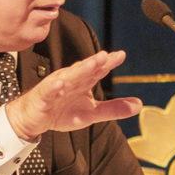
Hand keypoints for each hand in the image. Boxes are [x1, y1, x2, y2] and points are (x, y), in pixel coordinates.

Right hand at [6, 50, 141, 139]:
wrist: (34, 119)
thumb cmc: (62, 112)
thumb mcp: (92, 114)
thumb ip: (114, 108)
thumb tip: (140, 104)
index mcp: (83, 82)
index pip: (97, 70)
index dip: (108, 63)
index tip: (120, 55)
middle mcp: (71, 80)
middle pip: (84, 70)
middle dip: (94, 62)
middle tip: (106, 56)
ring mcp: (56, 86)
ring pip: (68, 77)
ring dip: (78, 70)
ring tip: (90, 64)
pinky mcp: (43, 96)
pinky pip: (49, 91)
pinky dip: (54, 87)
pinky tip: (60, 83)